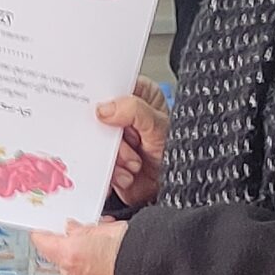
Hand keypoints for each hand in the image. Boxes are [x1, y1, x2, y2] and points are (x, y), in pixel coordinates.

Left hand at [33, 218, 127, 274]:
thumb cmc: (142, 251)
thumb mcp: (113, 228)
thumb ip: (86, 230)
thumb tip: (76, 230)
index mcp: (72, 255)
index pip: (43, 242)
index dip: (45, 235)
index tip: (46, 231)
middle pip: (64, 263)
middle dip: (76, 254)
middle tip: (97, 244)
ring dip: (92, 273)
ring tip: (116, 263)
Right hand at [99, 79, 169, 210]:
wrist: (175, 189)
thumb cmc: (178, 152)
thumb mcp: (160, 126)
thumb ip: (134, 111)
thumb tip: (105, 108)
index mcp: (139, 96)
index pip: (113, 86)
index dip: (103, 96)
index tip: (102, 110)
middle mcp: (124, 117)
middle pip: (99, 117)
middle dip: (111, 136)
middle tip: (130, 143)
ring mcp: (115, 140)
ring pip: (96, 143)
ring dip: (115, 158)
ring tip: (134, 164)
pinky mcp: (109, 160)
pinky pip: (97, 164)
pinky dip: (111, 173)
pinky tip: (126, 175)